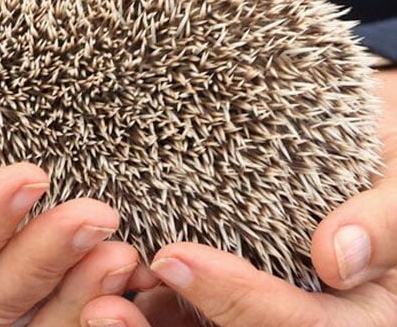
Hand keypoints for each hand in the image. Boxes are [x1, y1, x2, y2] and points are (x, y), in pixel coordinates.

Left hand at [81, 69, 396, 326]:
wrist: (367, 147)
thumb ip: (389, 223)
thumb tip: (336, 258)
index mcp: (358, 318)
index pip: (297, 326)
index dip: (237, 300)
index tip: (175, 257)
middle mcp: (299, 321)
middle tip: (105, 310)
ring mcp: (257, 307)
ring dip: (143, 324)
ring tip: (89, 302)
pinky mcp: (224, 291)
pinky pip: (181, 310)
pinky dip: (142, 301)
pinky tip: (99, 279)